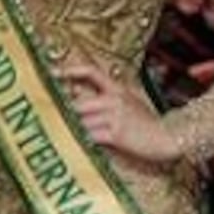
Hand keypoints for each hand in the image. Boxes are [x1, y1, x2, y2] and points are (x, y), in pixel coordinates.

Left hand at [55, 57, 172, 165]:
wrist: (168, 137)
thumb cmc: (145, 122)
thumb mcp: (128, 102)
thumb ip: (104, 97)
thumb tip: (74, 92)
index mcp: (118, 89)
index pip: (92, 72)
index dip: (71, 70)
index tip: (52, 72)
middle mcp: (115, 99)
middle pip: (78, 103)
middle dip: (61, 112)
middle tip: (45, 116)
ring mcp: (116, 116)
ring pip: (81, 121)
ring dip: (68, 128)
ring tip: (55, 132)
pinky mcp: (116, 134)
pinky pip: (90, 136)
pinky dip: (80, 140)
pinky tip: (73, 143)